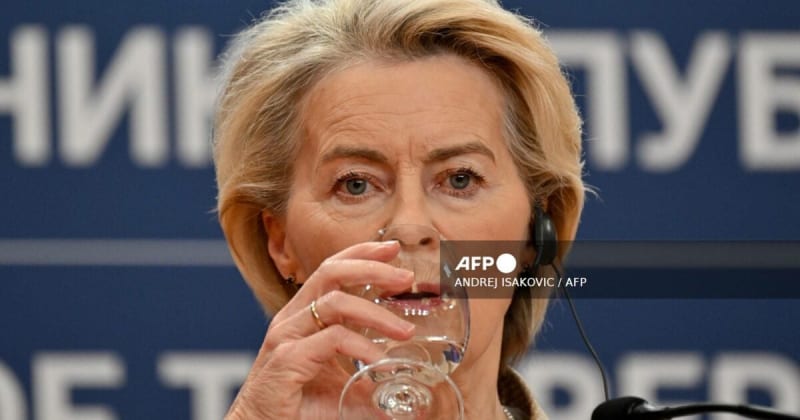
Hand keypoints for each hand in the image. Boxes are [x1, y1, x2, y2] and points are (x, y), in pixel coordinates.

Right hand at [225, 241, 415, 419]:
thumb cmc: (296, 407)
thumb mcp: (341, 384)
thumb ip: (368, 375)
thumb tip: (406, 379)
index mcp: (303, 316)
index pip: (331, 270)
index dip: (361, 254)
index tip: (392, 249)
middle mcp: (292, 319)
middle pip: (331, 272)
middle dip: (371, 268)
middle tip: (406, 278)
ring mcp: (286, 336)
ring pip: (334, 302)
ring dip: (376, 312)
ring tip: (405, 331)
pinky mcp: (286, 359)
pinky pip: (331, 339)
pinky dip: (361, 346)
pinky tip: (380, 360)